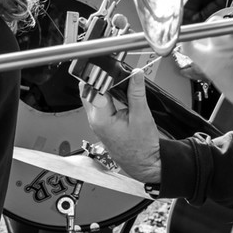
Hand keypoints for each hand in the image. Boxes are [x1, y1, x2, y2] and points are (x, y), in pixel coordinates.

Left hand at [82, 69, 162, 184]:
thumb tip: (136, 75)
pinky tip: (115, 91)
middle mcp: (94, 121)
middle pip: (89, 92)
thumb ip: (137, 93)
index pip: (94, 89)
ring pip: (92, 97)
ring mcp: (96, 123)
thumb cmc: (142, 147)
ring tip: (116, 80)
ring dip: (101, 87)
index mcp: (101, 119)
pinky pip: (97, 104)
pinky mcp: (101, 124)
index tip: (111, 69)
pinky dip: (104, 95)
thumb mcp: (142, 116)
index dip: (102, 77)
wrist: (144, 163)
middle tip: (112, 72)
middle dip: (99, 80)